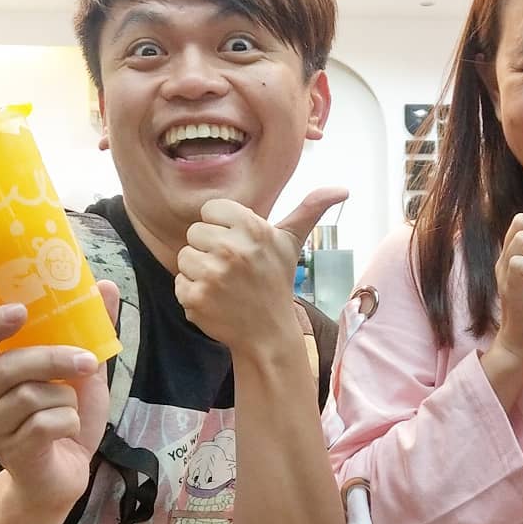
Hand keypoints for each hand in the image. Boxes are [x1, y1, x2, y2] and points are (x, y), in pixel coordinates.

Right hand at [0, 280, 119, 509]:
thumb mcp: (82, 373)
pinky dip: (69, 423)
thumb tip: (104, 285)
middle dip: (54, 360)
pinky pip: (45, 424)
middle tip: (87, 362)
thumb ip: (89, 332)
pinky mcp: (10, 452)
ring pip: (31, 396)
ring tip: (70, 409)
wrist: (63, 477)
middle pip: (10, 367)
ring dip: (66, 399)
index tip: (21, 310)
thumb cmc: (65, 419)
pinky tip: (67, 431)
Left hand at [175, 187, 347, 353]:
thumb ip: (310, 210)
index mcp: (251, 227)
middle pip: (194, 233)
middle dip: (209, 250)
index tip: (237, 245)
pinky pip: (180, 283)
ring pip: (185, 257)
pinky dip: (192, 293)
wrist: (268, 334)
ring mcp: (212, 274)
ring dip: (199, 271)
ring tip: (223, 284)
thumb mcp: (292, 243)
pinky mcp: (195, 297)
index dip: (221, 228)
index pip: (210, 210)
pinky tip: (214, 300)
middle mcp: (231, 248)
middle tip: (231, 269)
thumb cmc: (276, 283)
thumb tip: (342, 189)